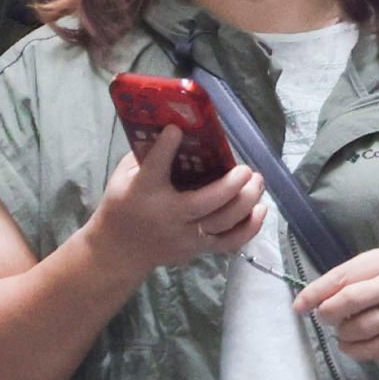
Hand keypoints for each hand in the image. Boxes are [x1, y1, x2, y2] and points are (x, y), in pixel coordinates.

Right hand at [87, 127, 268, 280]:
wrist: (118, 251)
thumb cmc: (122, 206)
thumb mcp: (123, 177)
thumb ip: (146, 155)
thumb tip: (176, 128)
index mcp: (143, 192)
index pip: (155, 168)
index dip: (166, 147)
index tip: (177, 129)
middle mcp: (169, 215)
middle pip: (206, 202)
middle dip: (231, 184)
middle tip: (246, 169)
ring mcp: (185, 236)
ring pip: (224, 222)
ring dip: (247, 201)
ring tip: (257, 182)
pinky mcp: (197, 249)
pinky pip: (230, 242)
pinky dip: (250, 228)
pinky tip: (260, 210)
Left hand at [299, 245, 378, 360]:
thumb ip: (354, 274)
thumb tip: (315, 296)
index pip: (341, 277)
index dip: (314, 293)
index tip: (298, 306)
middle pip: (348, 302)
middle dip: (327, 314)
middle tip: (325, 318)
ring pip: (360, 328)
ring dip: (342, 333)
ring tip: (342, 330)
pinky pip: (376, 349)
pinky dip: (355, 351)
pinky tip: (349, 346)